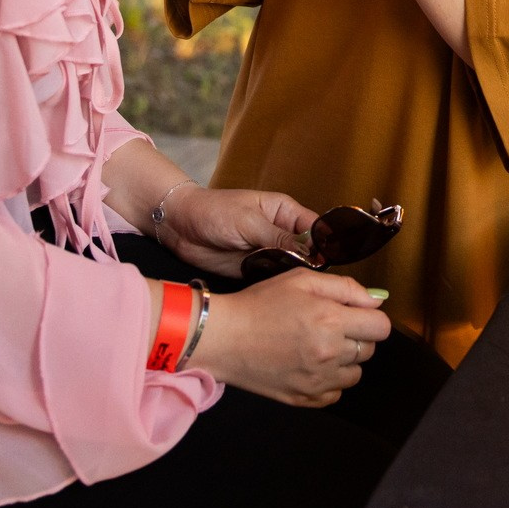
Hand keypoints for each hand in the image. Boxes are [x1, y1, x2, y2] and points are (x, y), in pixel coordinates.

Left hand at [157, 185, 315, 278]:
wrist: (180, 226)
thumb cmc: (214, 211)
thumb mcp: (248, 221)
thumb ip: (278, 237)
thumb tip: (308, 252)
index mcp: (284, 212)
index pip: (315, 227)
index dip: (325, 243)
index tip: (328, 262)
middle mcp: (280, 232)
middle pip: (307, 251)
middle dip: (312, 265)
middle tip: (317, 284)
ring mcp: (268, 252)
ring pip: (292, 268)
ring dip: (295, 278)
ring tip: (302, 292)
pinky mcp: (254, 269)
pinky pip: (273, 279)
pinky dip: (278, 287)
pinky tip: (283, 295)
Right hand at [196, 271, 390, 406]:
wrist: (224, 337)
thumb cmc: (260, 303)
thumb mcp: (302, 279)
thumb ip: (346, 287)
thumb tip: (376, 300)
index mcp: (331, 319)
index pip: (381, 326)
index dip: (370, 317)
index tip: (355, 314)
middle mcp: (329, 353)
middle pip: (369, 350)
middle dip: (356, 336)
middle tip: (329, 326)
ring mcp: (318, 380)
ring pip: (355, 374)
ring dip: (344, 360)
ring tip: (317, 346)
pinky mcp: (305, 398)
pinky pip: (335, 393)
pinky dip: (328, 381)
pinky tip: (309, 365)